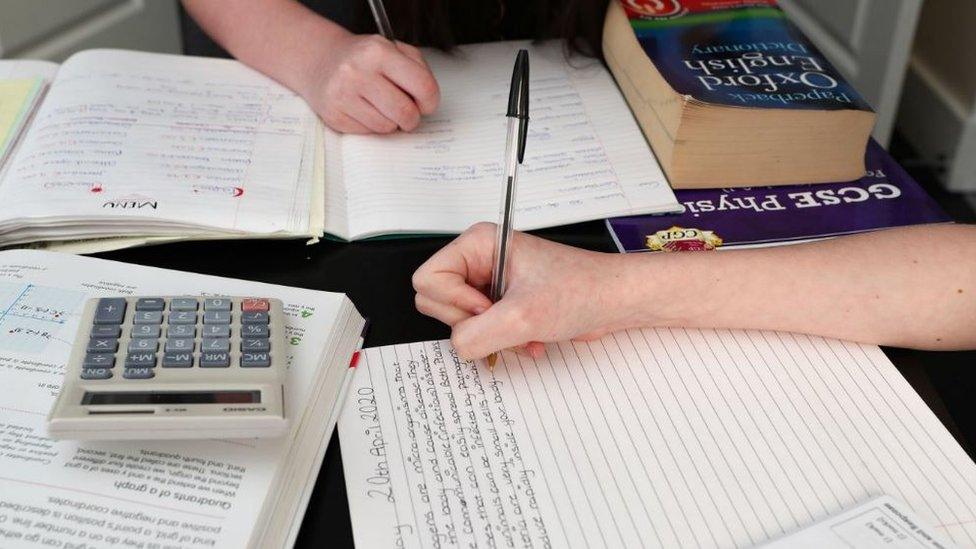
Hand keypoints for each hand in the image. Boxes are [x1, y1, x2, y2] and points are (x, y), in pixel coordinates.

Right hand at [302, 32, 439, 133]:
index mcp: (378, 51)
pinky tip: (364, 109)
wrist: (321, 60)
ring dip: (391, 122)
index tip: (426, 104)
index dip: (431, 101)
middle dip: (412, 118)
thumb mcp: (394, 50)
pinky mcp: (334, 115)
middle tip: (407, 112)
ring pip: (387, 127)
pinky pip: (368, 132)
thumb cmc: (364, 58)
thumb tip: (427, 102)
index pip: (423, 86)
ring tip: (381, 106)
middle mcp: (358, 71)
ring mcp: (343, 95)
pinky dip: (372, 125)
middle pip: (405, 113)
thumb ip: (417, 70)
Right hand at [412, 223, 632, 360]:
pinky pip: (480, 333)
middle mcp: (478, 261)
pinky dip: (503, 343)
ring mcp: (488, 284)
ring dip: (492, 338)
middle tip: (504, 319)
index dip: (455, 302)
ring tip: (524, 333)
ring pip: (459, 323)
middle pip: (437, 302)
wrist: (613, 301)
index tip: (489, 306)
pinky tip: (530, 340)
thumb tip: (458, 347)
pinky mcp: (500, 305)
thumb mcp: (522, 316)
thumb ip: (476, 335)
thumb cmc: (580, 290)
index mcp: (477, 244)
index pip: (428, 279)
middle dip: (472, 323)